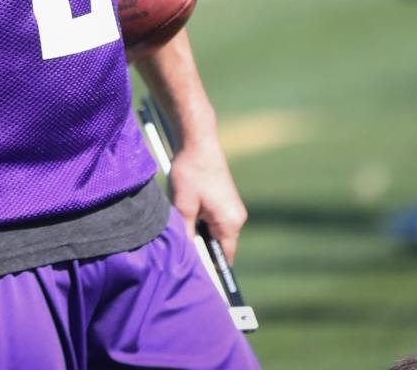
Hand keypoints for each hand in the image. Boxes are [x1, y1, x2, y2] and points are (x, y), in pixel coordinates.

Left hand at [169, 141, 247, 261]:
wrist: (198, 142)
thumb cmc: (191, 173)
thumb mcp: (183, 207)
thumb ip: (186, 235)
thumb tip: (185, 257)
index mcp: (230, 223)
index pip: (223, 258)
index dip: (208, 268)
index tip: (193, 275)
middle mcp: (236, 218)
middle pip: (218, 246)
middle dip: (200, 248)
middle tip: (179, 247)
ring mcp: (232, 209)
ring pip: (214, 233)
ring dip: (198, 232)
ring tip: (183, 223)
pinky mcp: (225, 200)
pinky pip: (214, 220)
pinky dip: (200, 221)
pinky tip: (187, 211)